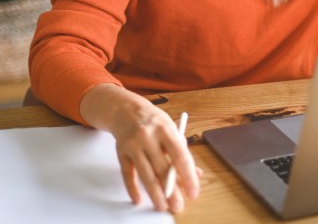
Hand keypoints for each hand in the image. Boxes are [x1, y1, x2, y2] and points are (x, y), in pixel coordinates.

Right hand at [80, 84, 199, 212]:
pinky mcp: (121, 152)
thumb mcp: (171, 129)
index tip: (193, 192)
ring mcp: (133, 144)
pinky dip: (132, 188)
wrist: (126, 109)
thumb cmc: (154, 122)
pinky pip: (127, 173)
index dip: (188, 176)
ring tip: (162, 206)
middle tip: (178, 206)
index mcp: (166, 129)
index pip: (180, 156)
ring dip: (154, 193)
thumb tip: (196, 174)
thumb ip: (182, 152)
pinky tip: (138, 199)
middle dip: (171, 190)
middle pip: (162, 168)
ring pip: (145, 173)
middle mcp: (148, 136)